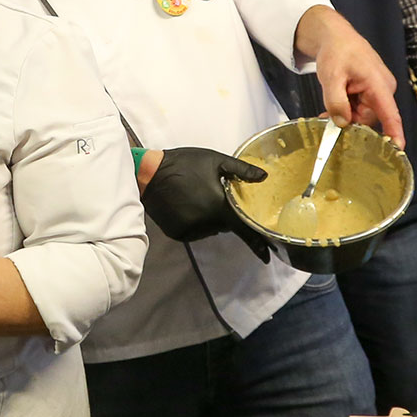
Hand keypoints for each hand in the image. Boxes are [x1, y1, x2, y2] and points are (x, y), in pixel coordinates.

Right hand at [141, 147, 272, 262]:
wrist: (149, 173)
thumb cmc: (185, 164)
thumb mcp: (215, 160)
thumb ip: (242, 170)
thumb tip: (265, 177)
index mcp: (219, 207)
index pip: (244, 230)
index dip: (257, 244)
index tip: (266, 256)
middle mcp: (206, 224)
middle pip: (225, 226)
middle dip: (225, 215)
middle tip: (215, 196)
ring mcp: (190, 230)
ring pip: (210, 229)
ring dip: (210, 219)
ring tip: (198, 198)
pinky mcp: (177, 233)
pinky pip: (194, 232)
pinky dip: (196, 222)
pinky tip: (187, 206)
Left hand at [298, 6, 404, 147]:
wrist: (336, 38)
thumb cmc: (337, 51)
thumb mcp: (331, 77)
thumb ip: (336, 101)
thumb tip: (342, 123)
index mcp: (379, 84)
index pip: (391, 114)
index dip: (395, 133)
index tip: (398, 149)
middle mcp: (383, 90)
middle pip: (370, 120)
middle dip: (350, 122)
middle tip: (327, 115)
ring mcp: (379, 92)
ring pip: (363, 116)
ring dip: (346, 115)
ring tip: (328, 107)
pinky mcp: (372, 93)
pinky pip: (361, 110)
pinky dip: (347, 110)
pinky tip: (334, 107)